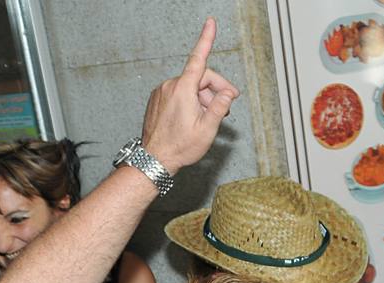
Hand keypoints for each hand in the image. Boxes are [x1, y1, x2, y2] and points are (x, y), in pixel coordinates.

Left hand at [140, 18, 238, 172]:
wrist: (155, 159)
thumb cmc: (180, 147)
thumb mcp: (207, 129)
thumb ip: (219, 107)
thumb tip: (227, 94)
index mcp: (183, 89)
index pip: (199, 59)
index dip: (206, 39)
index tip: (210, 23)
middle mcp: (170, 86)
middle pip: (200, 77)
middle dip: (216, 88)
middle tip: (229, 103)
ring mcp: (161, 92)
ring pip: (190, 86)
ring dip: (203, 97)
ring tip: (210, 117)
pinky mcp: (157, 99)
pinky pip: (178, 93)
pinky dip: (190, 100)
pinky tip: (194, 117)